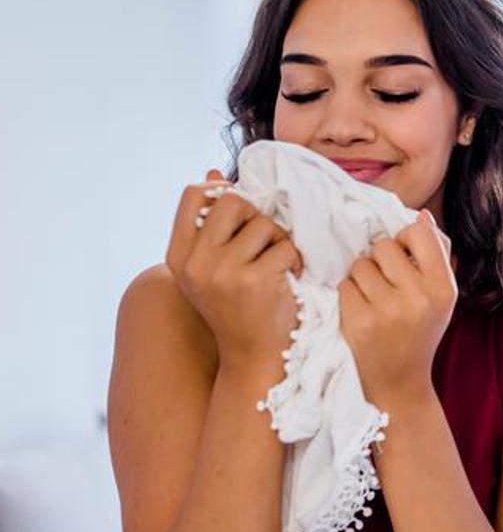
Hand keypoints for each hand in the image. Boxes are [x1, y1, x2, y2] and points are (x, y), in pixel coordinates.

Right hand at [165, 167, 303, 372]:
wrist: (253, 358)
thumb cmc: (237, 308)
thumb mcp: (211, 268)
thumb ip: (211, 225)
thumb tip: (214, 173)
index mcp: (178, 256)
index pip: (193, 194)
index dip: (222, 191)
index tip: (241, 211)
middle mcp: (195, 262)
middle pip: (233, 201)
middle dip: (257, 216)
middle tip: (266, 242)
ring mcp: (222, 272)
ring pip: (264, 224)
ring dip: (280, 241)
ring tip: (278, 265)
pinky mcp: (254, 281)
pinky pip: (286, 247)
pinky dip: (296, 260)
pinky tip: (291, 279)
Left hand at [337, 209, 456, 405]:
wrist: (400, 382)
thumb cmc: (420, 331)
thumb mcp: (440, 296)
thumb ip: (435, 255)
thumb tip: (421, 216)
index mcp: (443, 287)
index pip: (419, 231)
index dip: (406, 239)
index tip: (405, 257)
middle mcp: (418, 297)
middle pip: (384, 246)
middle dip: (381, 260)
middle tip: (387, 283)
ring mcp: (388, 310)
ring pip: (360, 264)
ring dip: (362, 277)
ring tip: (374, 298)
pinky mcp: (359, 322)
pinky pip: (344, 285)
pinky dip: (348, 295)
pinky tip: (361, 312)